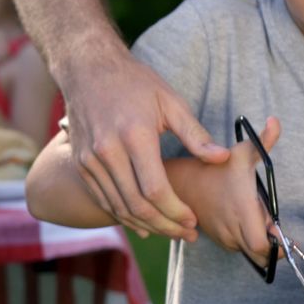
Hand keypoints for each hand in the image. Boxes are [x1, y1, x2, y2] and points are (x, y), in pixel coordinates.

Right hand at [63, 49, 229, 237]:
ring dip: (146, 226)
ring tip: (170, 232)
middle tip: (186, 235)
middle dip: (165, 226)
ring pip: (119, 207)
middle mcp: (108, 151)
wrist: (87, 69)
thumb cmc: (134, 82)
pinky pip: (104, 200)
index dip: (175, 211)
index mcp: (134, 135)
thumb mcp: (170, 101)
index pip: (155, 189)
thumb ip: (196, 134)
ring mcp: (90, 160)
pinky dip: (124, 216)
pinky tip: (144, 225)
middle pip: (137, 205)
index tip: (193, 219)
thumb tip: (222, 158)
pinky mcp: (81, 165)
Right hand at [189, 117, 282, 262]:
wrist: (186, 183)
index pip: (261, 246)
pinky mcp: (217, 240)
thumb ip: (264, 141)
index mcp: (241, 210)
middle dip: (270, 247)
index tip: (279, 230)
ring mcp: (223, 237)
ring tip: (254, 220)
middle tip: (272, 227)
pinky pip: (237, 249)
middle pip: (259, 255)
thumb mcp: (242, 151)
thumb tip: (276, 121)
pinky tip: (242, 222)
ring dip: (256, 243)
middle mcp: (231, 229)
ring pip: (248, 253)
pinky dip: (245, 242)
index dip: (275, 245)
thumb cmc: (218, 167)